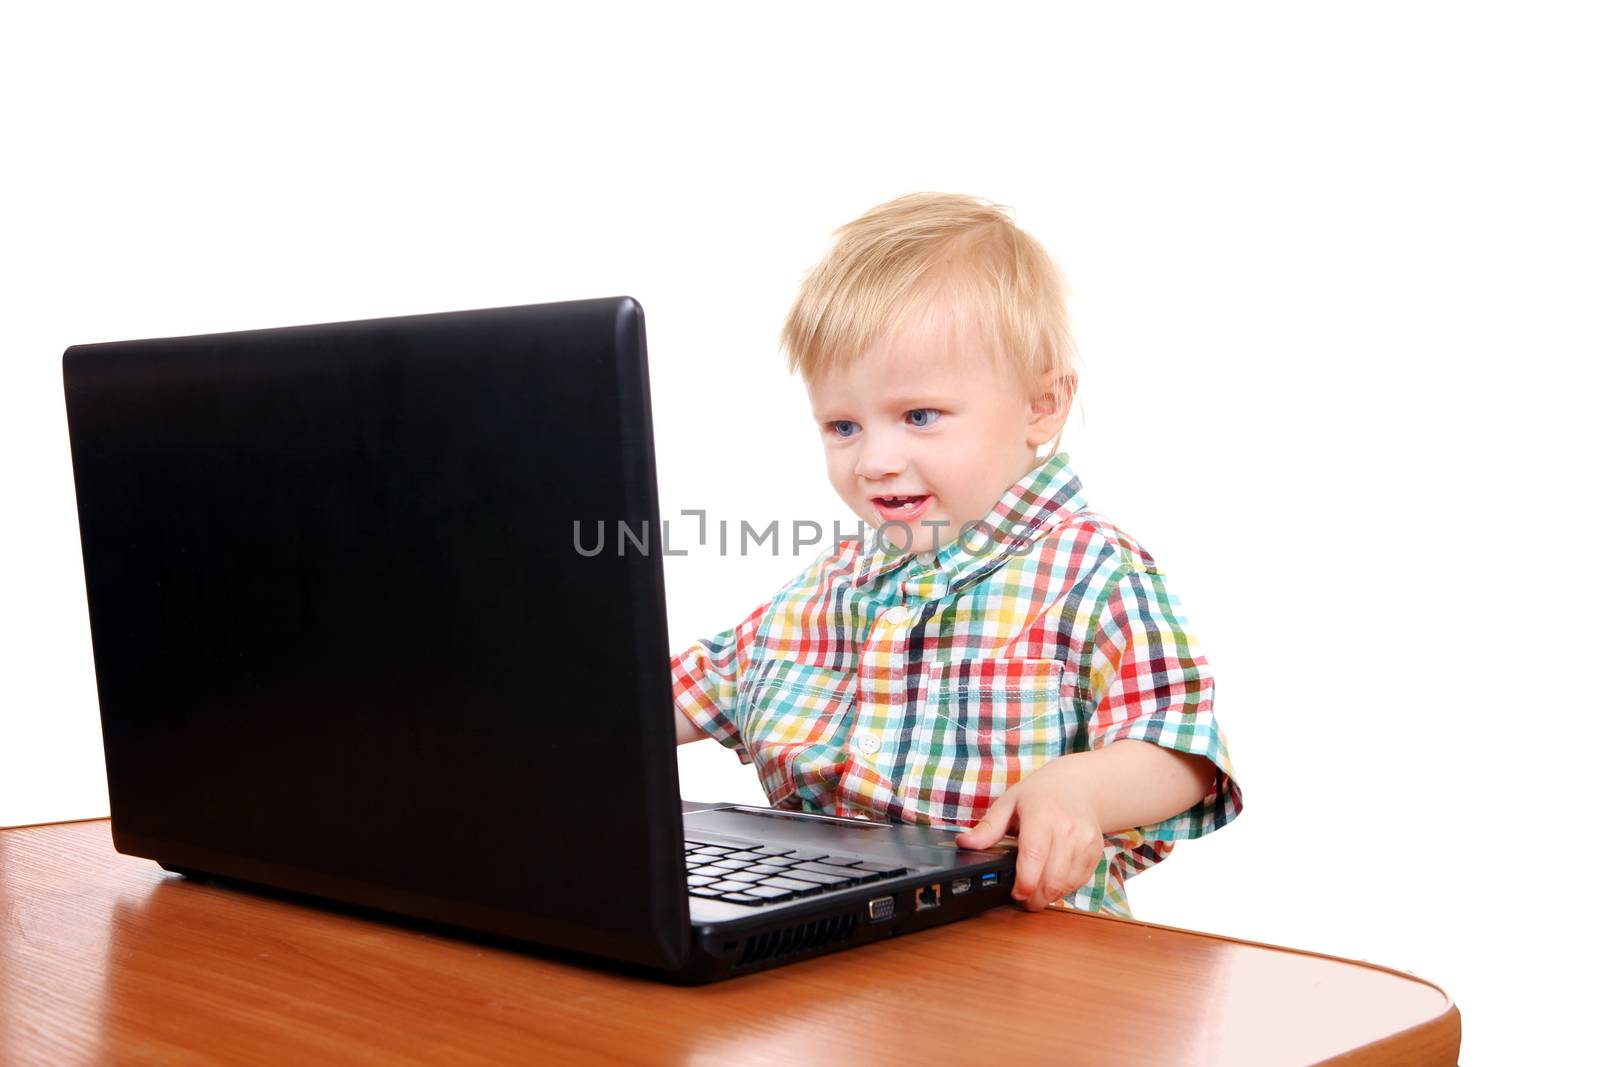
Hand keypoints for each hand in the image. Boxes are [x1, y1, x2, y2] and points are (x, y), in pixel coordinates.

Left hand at [953, 758, 1103, 911]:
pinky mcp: (1095, 852)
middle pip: (1052, 877)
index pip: (1034, 856)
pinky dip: (1064, 889)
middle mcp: (1067, 828)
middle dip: (1035, 897)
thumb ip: (988, 828)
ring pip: (1067, 884)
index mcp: (1041, 815)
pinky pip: (1079, 881)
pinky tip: (1052, 882)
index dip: (1025, 883)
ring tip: (1035, 892)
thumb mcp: (1008, 803)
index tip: (1015, 894)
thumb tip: (964, 843)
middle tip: (1021, 898)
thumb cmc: (1039, 795)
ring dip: (1049, 896)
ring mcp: (1085, 841)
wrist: (1078, 786)